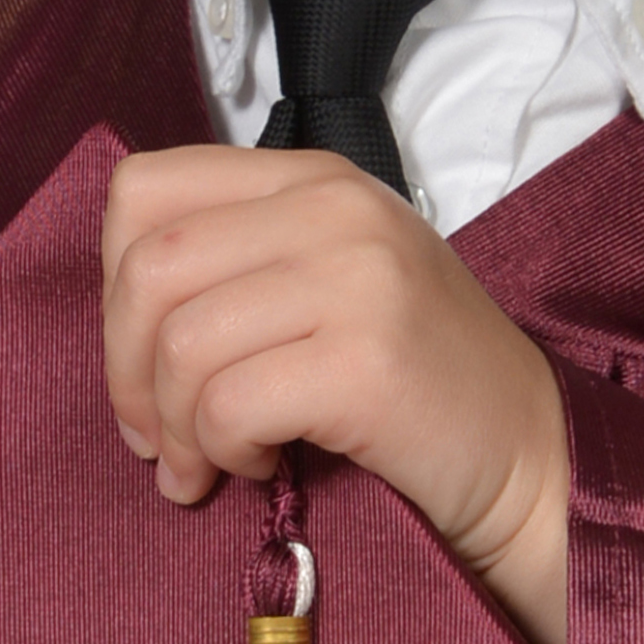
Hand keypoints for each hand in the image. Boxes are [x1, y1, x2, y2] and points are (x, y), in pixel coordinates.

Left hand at [101, 144, 569, 643]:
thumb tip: (117, 314)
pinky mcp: (368, 360)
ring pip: (182, 343)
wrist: (531, 454)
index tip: (140, 359)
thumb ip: (238, 261)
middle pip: (149, 268)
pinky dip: (222, 451)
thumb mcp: (328, 280)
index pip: (145, 188)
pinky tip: (262, 466)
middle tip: (154, 438)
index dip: (112, 283)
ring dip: (174, 426)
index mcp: (312, 177)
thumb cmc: (413, 381)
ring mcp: (358, 277)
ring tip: (206, 464)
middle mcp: (335, 206)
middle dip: (126, 370)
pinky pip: (229, 404)